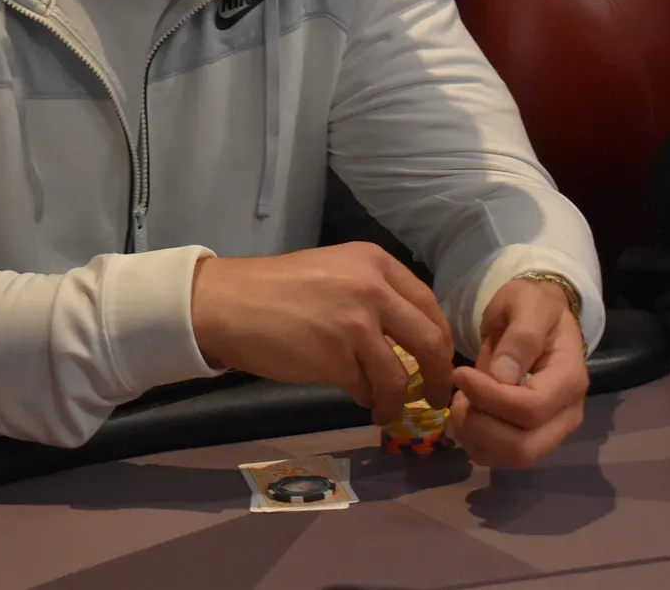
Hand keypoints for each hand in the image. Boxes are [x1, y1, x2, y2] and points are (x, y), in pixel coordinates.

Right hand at [191, 243, 454, 423]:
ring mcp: (356, 324)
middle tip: (438, 395)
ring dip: (399, 398)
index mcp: (375, 262)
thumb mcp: (335, 272)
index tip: (440, 361)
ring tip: (386, 408)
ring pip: (401, 374)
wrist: (228, 304)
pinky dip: (369, 400)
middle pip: (431, 339)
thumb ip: (374, 293)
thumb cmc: (276, 289)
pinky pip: (368, 388)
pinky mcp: (336, 358)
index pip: (429, 304)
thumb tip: (409, 336)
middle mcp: (373, 288)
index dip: (441, 339)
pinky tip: (360, 400)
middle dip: (440, 375)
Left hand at [449, 278, 587, 466]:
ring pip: (513, 458)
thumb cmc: (533, 307)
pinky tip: (468, 414)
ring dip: (476, 436)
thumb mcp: (526, 304)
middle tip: (458, 396)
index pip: (531, 408)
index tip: (459, 374)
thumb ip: (519, 337)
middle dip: (480, 426)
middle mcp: (568, 414)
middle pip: (524, 447)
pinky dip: (477, 443)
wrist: (542, 317)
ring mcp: (553, 431)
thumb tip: (502, 377)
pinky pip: (503, 459)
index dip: (489, 397)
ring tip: (462, 402)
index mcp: (570, 378)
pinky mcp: (534, 439)